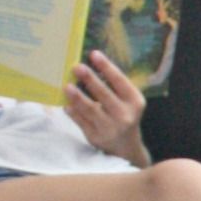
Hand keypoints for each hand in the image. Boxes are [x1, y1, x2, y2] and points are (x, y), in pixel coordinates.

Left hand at [67, 50, 148, 164]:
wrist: (126, 146)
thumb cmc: (124, 115)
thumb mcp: (128, 101)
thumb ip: (113, 86)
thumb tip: (90, 66)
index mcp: (135, 101)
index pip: (120, 81)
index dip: (106, 67)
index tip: (94, 54)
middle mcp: (124, 115)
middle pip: (104, 95)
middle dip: (90, 79)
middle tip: (77, 67)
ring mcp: (110, 128)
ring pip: (91, 110)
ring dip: (78, 97)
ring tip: (67, 86)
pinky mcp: (96, 137)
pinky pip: (81, 122)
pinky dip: (73, 112)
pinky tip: (66, 104)